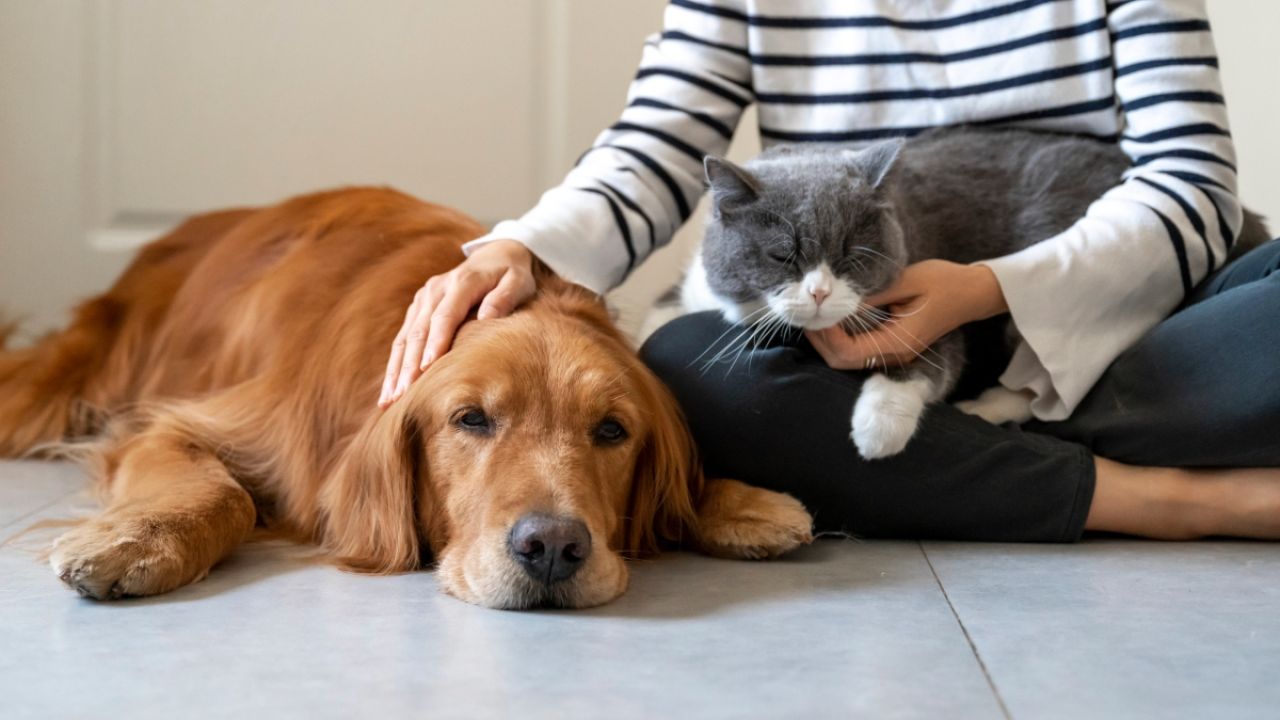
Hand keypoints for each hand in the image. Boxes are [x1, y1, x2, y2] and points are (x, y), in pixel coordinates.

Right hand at [379, 239, 535, 406]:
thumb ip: (504, 298)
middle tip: (403, 395)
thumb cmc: (511, 274)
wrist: (495, 255)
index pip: (445, 316)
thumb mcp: (517, 281)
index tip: (428, 368)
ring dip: (396, 369)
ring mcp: (423, 299)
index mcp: (461, 283)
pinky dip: (395, 364)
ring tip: (389, 399)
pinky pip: (403, 339)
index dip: (435, 342)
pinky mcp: (418, 308)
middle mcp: (436, 290)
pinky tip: (390, 389)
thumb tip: (486, 318)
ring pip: (405, 338)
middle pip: (419, 331)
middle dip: (409, 364)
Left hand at [805, 260, 1006, 369]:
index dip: (825, 335)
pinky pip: (855, 348)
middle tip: (806, 312)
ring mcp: (890, 353)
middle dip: (818, 339)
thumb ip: (871, 295)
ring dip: (825, 338)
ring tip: (813, 311)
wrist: (971, 292)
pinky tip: (830, 315)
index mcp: (896, 343)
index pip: (847, 351)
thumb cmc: (943, 282)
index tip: (815, 310)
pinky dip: (838, 335)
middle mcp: (891, 355)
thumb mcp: (905, 281)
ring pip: (845, 357)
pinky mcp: (889, 346)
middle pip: (840, 360)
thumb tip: (837, 300)